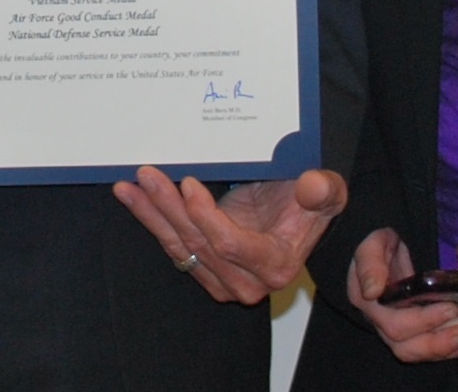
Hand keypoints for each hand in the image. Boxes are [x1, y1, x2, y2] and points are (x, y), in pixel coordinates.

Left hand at [113, 166, 347, 302]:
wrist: (298, 222)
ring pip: (179, 246)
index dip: (205, 216)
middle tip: (147, 175)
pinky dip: (153, 220)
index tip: (189, 184)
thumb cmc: (310, 206)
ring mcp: (222, 281)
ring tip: (129, 186)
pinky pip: (174, 246)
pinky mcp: (205, 271)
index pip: (230, 244)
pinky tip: (135, 198)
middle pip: (198, 244)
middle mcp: (246, 282)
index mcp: (275, 264)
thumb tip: (312, 186)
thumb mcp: (327, 193)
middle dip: (168, 207)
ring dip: (151, 214)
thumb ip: (322, 190)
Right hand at [344, 229, 457, 360]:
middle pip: (405, 346)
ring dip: (443, 349)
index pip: (394, 324)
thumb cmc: (380, 241)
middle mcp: (379, 321)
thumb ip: (370, 263)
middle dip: (437, 340)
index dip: (422, 321)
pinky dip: (448, 349)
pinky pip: (427, 349)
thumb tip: (372, 292)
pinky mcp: (412, 330)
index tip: (451, 308)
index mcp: (368, 302)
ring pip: (417, 352)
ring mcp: (396, 328)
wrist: (387, 244)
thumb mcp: (373, 244)